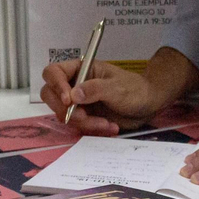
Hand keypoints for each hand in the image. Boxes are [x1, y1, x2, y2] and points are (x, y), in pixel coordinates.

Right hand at [40, 59, 166, 134]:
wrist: (148, 105)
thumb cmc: (134, 89)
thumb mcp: (116, 87)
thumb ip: (95, 89)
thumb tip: (73, 94)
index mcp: (80, 69)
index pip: (54, 72)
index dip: (56, 85)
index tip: (69, 101)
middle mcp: (74, 84)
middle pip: (50, 95)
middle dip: (65, 110)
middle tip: (83, 117)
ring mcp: (78, 102)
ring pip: (64, 114)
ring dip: (83, 123)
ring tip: (106, 123)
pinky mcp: (84, 116)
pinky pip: (77, 125)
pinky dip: (91, 129)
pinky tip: (109, 126)